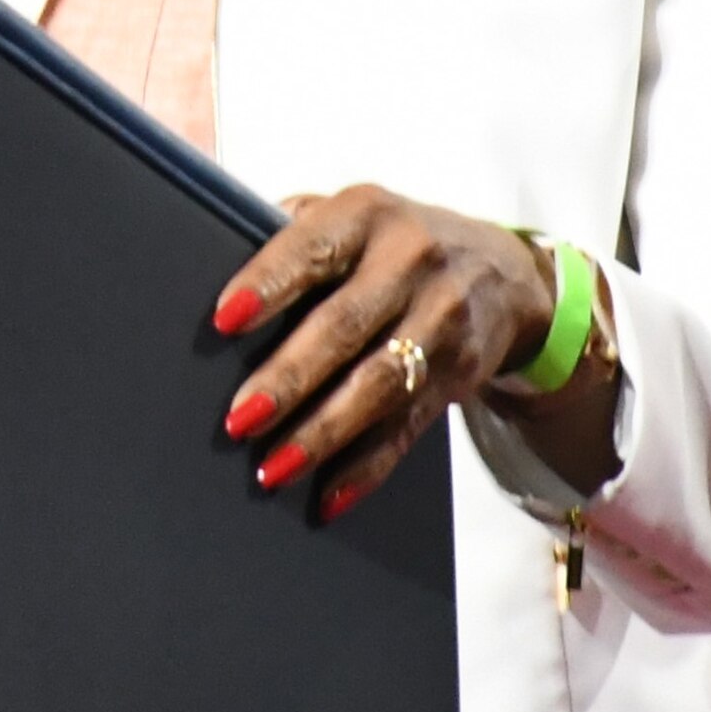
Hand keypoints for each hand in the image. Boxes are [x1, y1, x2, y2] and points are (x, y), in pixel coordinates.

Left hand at [210, 186, 553, 523]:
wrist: (502, 272)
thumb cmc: (391, 244)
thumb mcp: (350, 216)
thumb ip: (290, 231)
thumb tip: (208, 263)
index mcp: (366, 215)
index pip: (312, 248)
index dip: (268, 283)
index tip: (224, 321)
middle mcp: (410, 261)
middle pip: (345, 326)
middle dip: (290, 377)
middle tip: (239, 419)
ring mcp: (441, 318)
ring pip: (378, 384)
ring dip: (323, 432)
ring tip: (273, 466)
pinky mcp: (458, 373)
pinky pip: (408, 427)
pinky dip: (367, 467)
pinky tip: (328, 496)